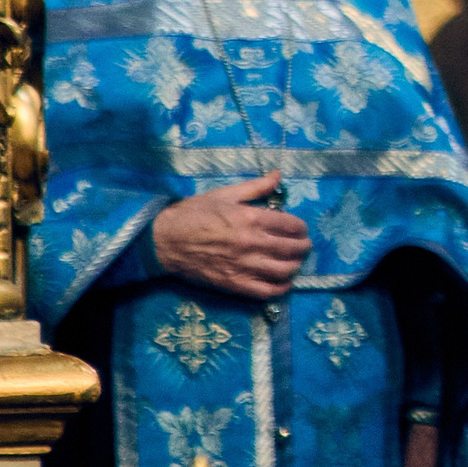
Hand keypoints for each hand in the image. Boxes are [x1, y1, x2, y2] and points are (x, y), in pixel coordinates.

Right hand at [151, 174, 307, 300]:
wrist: (165, 240)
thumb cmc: (194, 213)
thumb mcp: (226, 194)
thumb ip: (256, 187)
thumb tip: (279, 174)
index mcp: (252, 219)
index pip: (291, 226)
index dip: (301, 228)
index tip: (300, 229)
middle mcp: (252, 244)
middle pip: (292, 249)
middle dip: (303, 247)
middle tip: (303, 245)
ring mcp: (243, 266)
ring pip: (283, 271)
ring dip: (295, 266)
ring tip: (294, 261)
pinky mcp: (233, 284)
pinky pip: (265, 292)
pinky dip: (280, 289)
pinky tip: (282, 283)